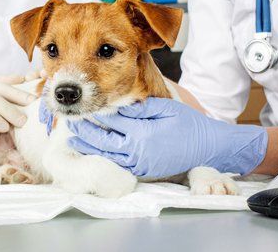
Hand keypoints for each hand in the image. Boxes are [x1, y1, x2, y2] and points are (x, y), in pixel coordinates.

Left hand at [67, 98, 267, 177]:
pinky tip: (95, 151)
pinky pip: (119, 164)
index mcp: (141, 132)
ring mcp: (139, 163)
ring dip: (89, 146)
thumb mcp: (164, 109)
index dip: (95, 115)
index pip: (111, 122)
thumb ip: (139, 108)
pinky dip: (104, 157)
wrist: (207, 147)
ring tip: (75, 138)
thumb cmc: (187, 124)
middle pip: (103, 140)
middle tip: (71, 123)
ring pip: (107, 154)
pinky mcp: (143, 171)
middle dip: (85, 132)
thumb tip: (117, 106)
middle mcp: (136, 150)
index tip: (83, 109)